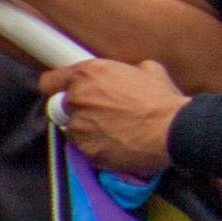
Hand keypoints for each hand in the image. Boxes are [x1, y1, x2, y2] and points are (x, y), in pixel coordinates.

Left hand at [45, 58, 187, 175]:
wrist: (173, 130)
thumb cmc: (161, 98)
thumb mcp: (146, 69)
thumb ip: (124, 71)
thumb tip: (127, 74)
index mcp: (87, 74)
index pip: (49, 82)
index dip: (57, 88)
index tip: (64, 93)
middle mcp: (77, 99)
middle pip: (60, 108)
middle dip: (77, 110)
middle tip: (100, 114)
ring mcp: (80, 128)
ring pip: (72, 130)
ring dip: (86, 131)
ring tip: (112, 132)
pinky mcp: (88, 151)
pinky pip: (85, 149)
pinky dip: (96, 148)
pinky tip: (116, 144)